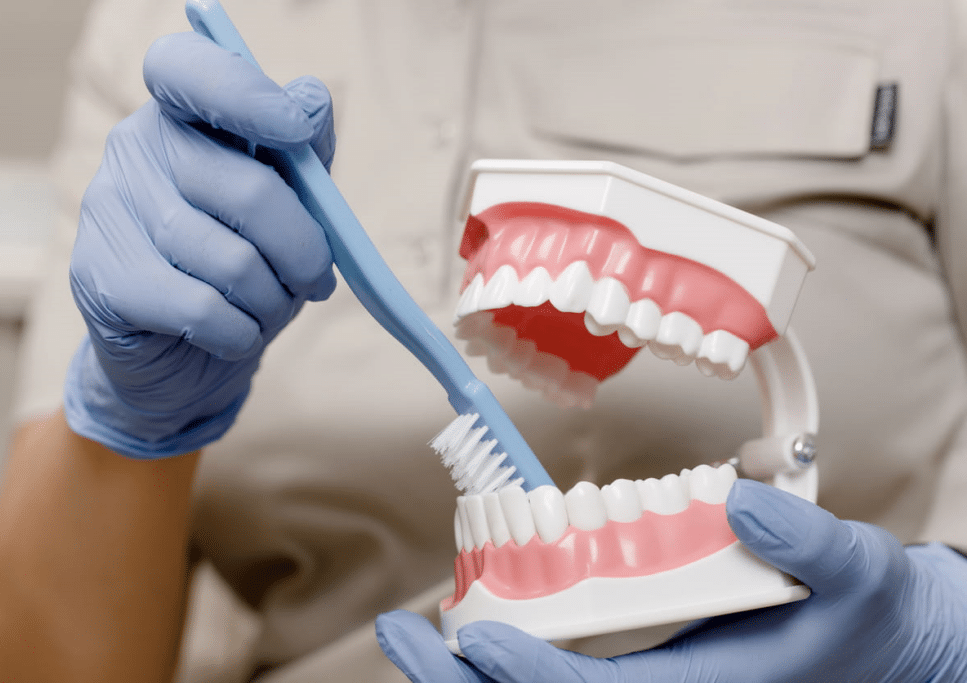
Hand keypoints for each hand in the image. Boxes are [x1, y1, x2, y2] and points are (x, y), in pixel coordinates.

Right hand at [64, 31, 335, 456]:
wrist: (177, 356)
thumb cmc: (241, 265)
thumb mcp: (285, 207)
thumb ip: (302, 154)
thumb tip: (311, 98)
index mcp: (180, 113)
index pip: (187, 68)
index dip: (244, 93)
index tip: (295, 129)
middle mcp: (133, 147)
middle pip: (250, 192)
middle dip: (304, 252)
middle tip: (315, 280)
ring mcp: (106, 210)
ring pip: (234, 262)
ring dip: (273, 301)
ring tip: (270, 310)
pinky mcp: (99, 277)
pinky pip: (202, 309)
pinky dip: (240, 333)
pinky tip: (237, 335)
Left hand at [376, 479, 966, 681]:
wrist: (877, 639)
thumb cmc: (859, 614)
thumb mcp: (854, 571)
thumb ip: (807, 544)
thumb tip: (742, 504)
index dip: (532, 672)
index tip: (476, 639)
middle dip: (469, 682)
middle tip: (403, 636)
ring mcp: (651, 681)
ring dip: (478, 670)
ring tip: (420, 632)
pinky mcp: (649, 663)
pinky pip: (570, 669)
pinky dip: (516, 653)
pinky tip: (479, 627)